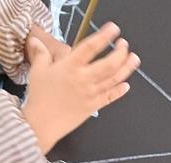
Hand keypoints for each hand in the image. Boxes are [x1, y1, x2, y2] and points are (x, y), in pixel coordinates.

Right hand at [23, 23, 139, 154]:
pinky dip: (120, 91)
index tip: (113, 30)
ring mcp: (91, 94)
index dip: (104, 37)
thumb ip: (41, 55)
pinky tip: (126, 85)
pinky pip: (110, 97)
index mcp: (71, 67)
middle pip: (109, 63)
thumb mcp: (38, 72)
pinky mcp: (93, 107)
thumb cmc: (40, 99)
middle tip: (124, 44)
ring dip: (127, 68)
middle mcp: (84, 79)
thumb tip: (36, 42)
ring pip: (114, 79)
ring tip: (134, 59)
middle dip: (120, 52)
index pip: (91, 47)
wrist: (42, 124)